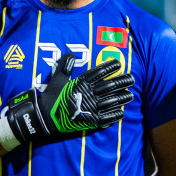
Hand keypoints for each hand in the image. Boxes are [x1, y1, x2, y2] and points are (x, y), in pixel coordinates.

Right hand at [1, 55, 132, 144]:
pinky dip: (114, 115)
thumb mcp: (56, 79)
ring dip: (122, 98)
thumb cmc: (50, 97)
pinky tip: (122, 112)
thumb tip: (70, 54)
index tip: (118, 63)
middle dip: (122, 81)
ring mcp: (90, 108)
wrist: (44, 118)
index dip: (110, 67)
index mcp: (81, 83)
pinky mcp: (89, 121)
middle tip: (132, 78)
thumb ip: (64, 66)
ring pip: (111, 101)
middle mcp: (88, 94)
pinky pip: (106, 117)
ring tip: (131, 95)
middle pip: (110, 86)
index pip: (99, 72)